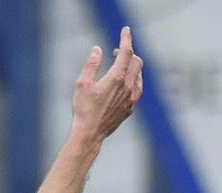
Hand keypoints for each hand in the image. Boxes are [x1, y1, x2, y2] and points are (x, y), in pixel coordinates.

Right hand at [71, 25, 143, 144]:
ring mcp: (131, 98)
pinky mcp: (130, 107)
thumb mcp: (82, 83)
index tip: (125, 31)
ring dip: (132, 66)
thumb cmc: (83, 110)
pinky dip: (135, 79)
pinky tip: (127, 81)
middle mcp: (127, 87)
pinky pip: (139, 88)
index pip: (126, 52)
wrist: (90, 134)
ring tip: (120, 66)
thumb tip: (98, 49)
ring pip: (139, 74)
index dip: (126, 39)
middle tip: (117, 53)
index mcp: (116, 78)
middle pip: (136, 61)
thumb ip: (91, 64)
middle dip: (128, 53)